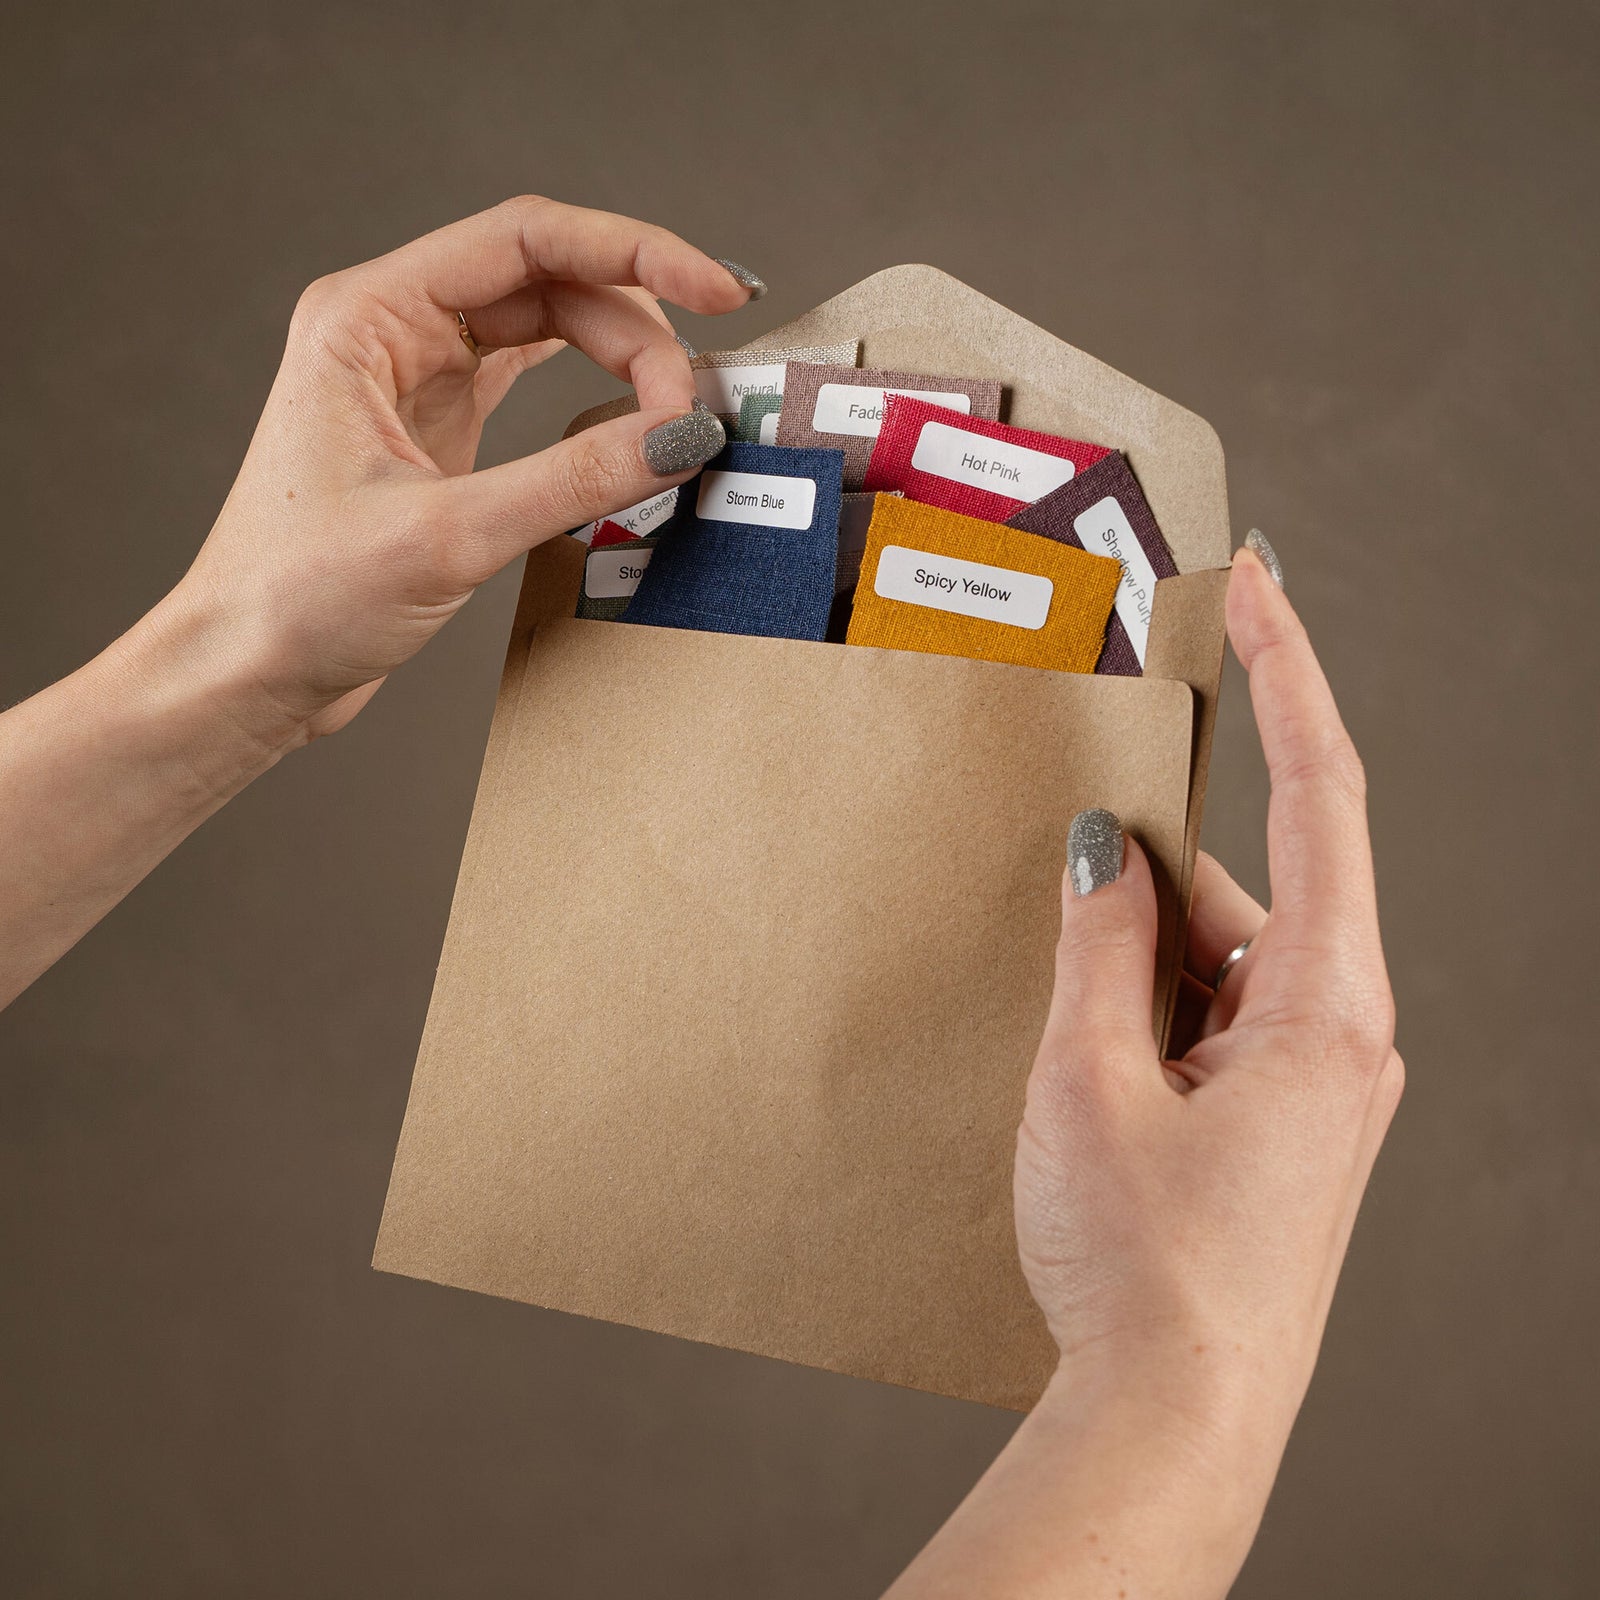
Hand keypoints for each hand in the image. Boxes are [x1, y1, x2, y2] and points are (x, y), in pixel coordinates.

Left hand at [164, 196, 756, 748]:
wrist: (247, 671)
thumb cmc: (297, 599)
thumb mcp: (448, 535)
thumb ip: (575, 481)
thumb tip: (680, 439)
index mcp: (366, 316)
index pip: (525, 241)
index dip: (634, 252)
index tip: (717, 290)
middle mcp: (390, 329)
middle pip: (550, 284)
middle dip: (635, 333)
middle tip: (689, 407)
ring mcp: (415, 376)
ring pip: (549, 328)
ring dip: (621, 359)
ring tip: (674, 412)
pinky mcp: (439, 428)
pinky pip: (535, 379)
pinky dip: (594, 394)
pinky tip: (632, 418)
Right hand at [1018, 536, 1401, 1456]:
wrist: (1176, 1419)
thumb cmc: (1143, 1266)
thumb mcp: (1088, 1081)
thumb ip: (1099, 946)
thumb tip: (1105, 850)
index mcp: (1325, 1010)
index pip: (1323, 799)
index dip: (1291, 679)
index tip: (1259, 591)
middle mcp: (1342, 1036)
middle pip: (1247, 892)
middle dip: (1147, 887)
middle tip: (1064, 907)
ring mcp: (1316, 1081)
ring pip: (1219, 960)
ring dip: (1135, 969)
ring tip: (1069, 1047)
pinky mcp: (1283, 1117)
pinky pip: (1215, 1016)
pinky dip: (1149, 1013)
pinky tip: (1090, 1069)